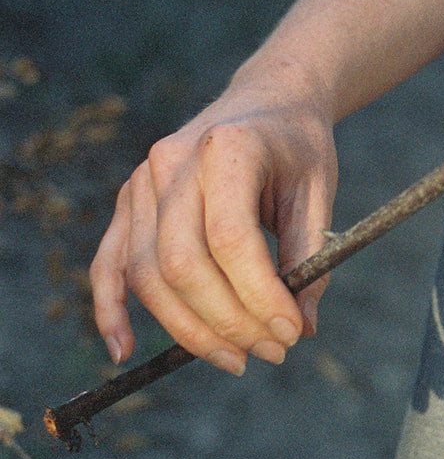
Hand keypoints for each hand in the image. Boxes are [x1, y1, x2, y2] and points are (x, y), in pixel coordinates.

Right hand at [89, 80, 336, 374]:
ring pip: (147, 274)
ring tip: (237, 359)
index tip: (291, 332)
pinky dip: (112, 309)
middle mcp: (172, 163)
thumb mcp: (319, 190)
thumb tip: (302, 328)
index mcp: (227, 148)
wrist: (269, 99)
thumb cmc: (298, 146)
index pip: (230, 238)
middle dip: (228, 322)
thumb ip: (310, 256)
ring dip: (189, 329)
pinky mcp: (127, 201)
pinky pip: (110, 263)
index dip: (258, 295)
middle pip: (182, 264)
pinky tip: (126, 350)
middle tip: (272, 353)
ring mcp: (141, 182)